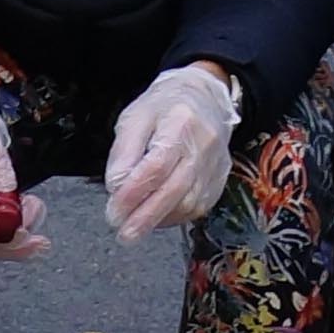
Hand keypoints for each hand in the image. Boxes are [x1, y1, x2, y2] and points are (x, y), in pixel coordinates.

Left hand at [102, 61, 243, 239]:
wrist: (206, 99)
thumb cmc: (165, 107)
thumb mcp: (135, 117)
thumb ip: (124, 152)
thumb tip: (115, 187)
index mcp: (180, 122)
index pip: (156, 166)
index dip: (133, 193)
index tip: (114, 212)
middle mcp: (203, 146)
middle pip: (174, 190)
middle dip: (146, 217)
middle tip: (124, 233)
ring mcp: (215, 166)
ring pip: (188, 204)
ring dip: (159, 220)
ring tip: (135, 226)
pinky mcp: (219, 180)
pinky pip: (198, 207)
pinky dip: (174, 217)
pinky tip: (157, 217)